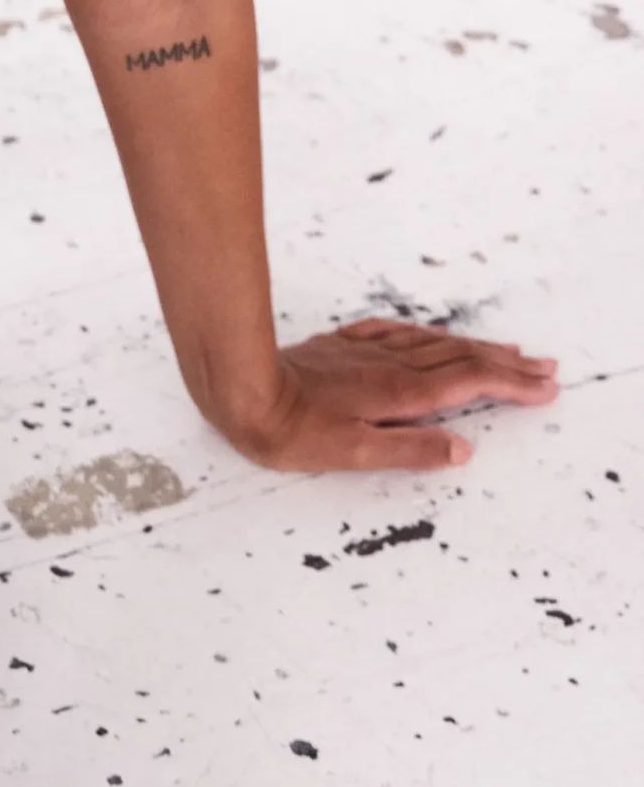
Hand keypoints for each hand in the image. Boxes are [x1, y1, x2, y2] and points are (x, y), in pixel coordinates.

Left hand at [212, 314, 559, 472]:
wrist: (242, 390)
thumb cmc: (292, 431)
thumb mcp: (353, 453)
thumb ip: (410, 450)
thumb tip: (462, 449)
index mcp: (399, 394)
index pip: (469, 382)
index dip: (509, 383)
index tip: (544, 386)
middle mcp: (389, 366)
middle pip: (461, 358)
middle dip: (506, 363)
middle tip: (544, 367)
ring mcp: (365, 352)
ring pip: (433, 343)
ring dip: (473, 346)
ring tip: (506, 350)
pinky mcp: (341, 346)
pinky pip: (395, 333)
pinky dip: (425, 334)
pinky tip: (429, 334)